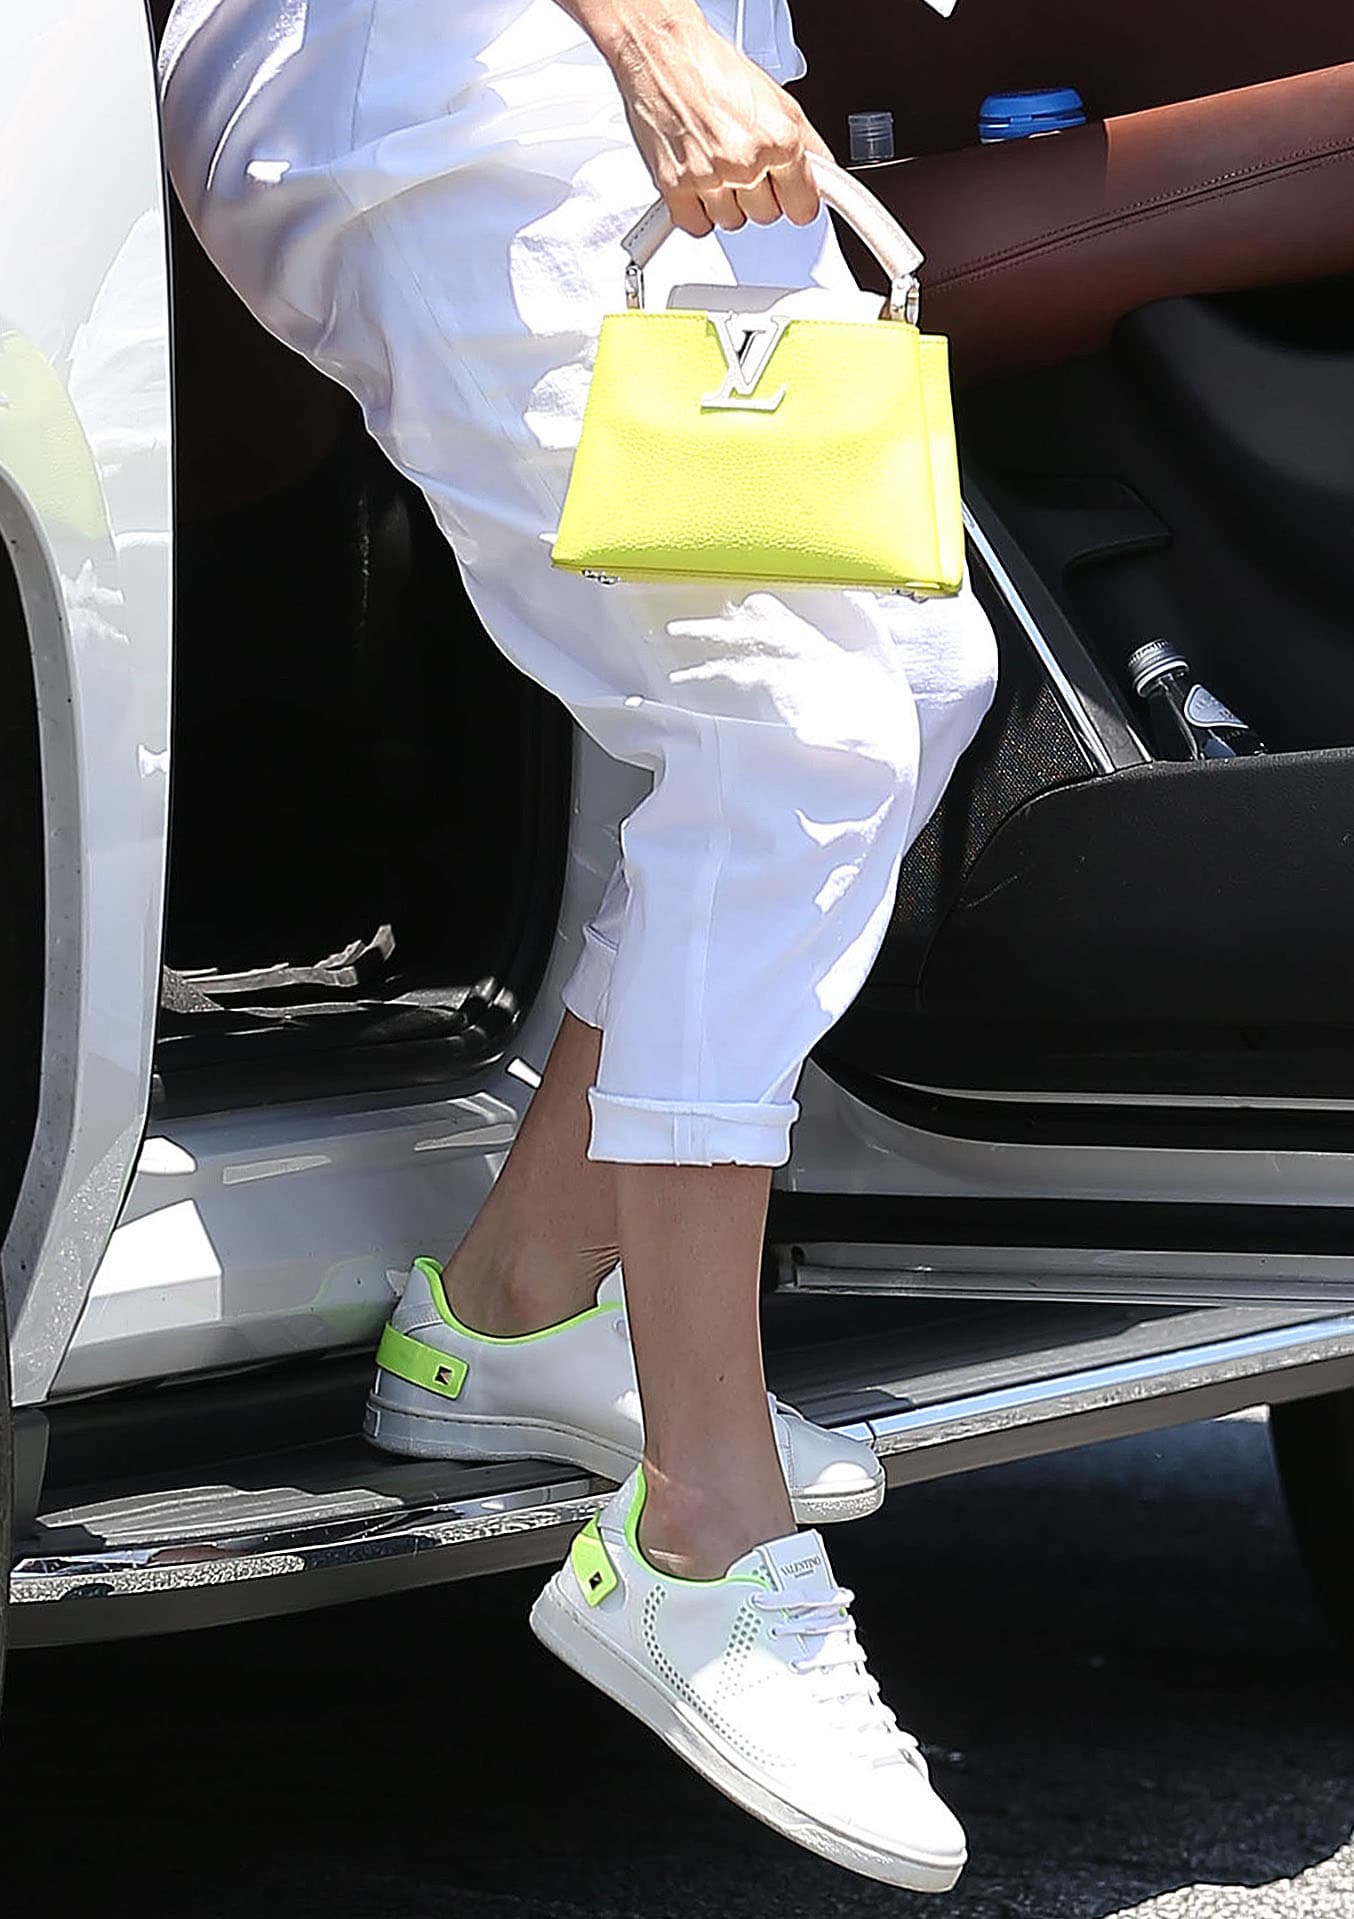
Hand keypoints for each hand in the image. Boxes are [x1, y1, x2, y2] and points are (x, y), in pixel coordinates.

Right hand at [570, 0, 834, 234]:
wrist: (664, 52)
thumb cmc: (714, 67)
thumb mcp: (777, 99)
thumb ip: (805, 142)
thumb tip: (822, 174)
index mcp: (779, 140)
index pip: (804, 208)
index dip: (796, 200)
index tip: (790, 195)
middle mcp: (745, 161)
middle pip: (766, 217)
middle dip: (758, 196)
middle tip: (743, 162)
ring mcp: (710, 176)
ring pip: (732, 222)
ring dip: (726, 201)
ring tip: (716, 161)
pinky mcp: (675, 187)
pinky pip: (698, 226)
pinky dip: (697, 212)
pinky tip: (697, 180)